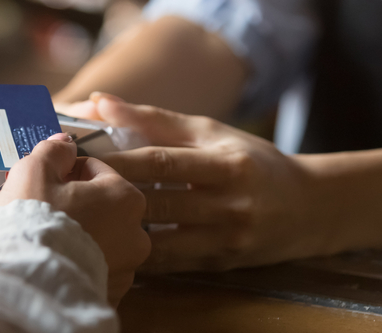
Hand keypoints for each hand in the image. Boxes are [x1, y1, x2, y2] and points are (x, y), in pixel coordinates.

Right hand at [0, 133, 149, 305]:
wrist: (27, 283)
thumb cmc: (33, 224)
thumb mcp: (35, 171)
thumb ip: (53, 151)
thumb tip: (64, 143)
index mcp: (126, 198)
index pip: (96, 170)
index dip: (66, 172)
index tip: (46, 181)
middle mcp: (136, 235)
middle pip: (101, 207)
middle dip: (75, 205)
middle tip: (43, 210)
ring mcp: (126, 269)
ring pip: (99, 241)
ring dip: (79, 236)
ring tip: (47, 240)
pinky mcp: (110, 296)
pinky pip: (94, 271)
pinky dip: (77, 265)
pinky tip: (54, 263)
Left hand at [79, 94, 332, 272]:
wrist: (309, 206)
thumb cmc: (251, 162)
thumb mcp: (211, 132)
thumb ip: (154, 119)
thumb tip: (98, 101)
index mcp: (227, 164)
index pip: (163, 162)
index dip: (118, 161)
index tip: (81, 158)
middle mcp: (230, 204)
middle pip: (158, 202)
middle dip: (112, 196)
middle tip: (71, 193)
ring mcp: (228, 239)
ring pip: (161, 242)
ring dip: (122, 232)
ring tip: (87, 222)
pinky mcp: (223, 264)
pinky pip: (171, 264)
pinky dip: (142, 255)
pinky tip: (115, 245)